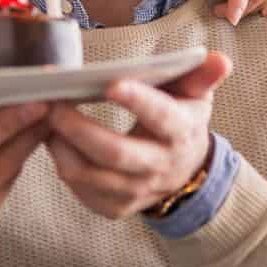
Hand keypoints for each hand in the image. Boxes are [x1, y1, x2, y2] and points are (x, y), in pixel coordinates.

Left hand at [45, 52, 231, 219]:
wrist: (184, 171)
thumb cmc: (181, 119)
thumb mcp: (195, 94)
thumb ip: (202, 75)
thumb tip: (220, 59)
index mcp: (180, 132)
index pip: (160, 117)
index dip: (137, 101)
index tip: (111, 83)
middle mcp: (159, 166)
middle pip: (115, 153)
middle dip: (79, 128)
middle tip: (54, 104)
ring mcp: (136, 191)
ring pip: (89, 175)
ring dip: (61, 146)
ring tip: (47, 120)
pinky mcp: (115, 207)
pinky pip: (81, 190)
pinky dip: (62, 164)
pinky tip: (55, 141)